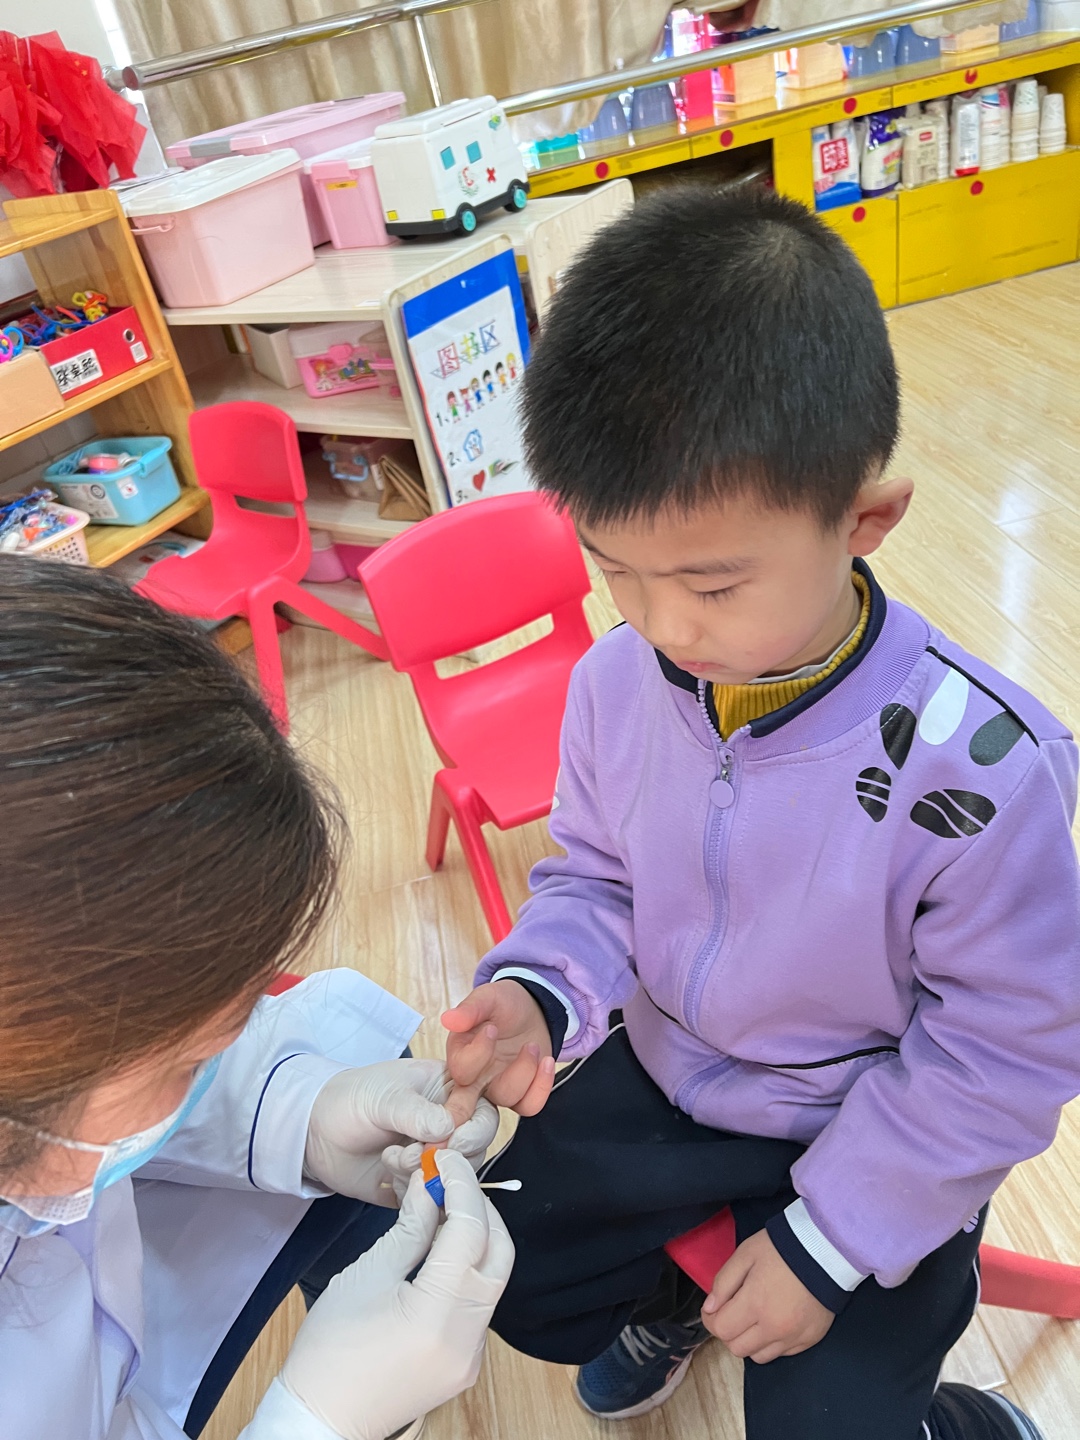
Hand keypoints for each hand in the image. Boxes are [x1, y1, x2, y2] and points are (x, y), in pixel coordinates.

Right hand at [278, 1150, 514, 1439]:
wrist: (322, 1421)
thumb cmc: (330, 1351)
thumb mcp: (366, 1275)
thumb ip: (409, 1228)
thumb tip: (430, 1186)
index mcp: (437, 1316)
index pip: (470, 1231)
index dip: (461, 1186)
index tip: (445, 1158)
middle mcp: (467, 1340)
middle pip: (498, 1254)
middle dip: (480, 1209)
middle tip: (449, 1180)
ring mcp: (471, 1356)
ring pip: (493, 1278)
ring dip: (477, 1237)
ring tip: (442, 1209)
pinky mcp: (466, 1363)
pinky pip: (480, 1303)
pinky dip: (468, 1268)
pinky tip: (441, 1250)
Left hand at [305, 1059, 498, 1204]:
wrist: (314, 1132)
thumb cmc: (351, 1099)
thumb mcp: (384, 1096)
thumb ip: (416, 1112)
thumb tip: (448, 1128)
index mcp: (449, 1092)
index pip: (484, 1113)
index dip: (474, 1130)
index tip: (451, 1139)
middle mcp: (448, 1126)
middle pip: (476, 1150)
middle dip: (448, 1156)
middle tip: (417, 1153)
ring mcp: (434, 1158)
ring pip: (455, 1177)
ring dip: (424, 1172)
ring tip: (393, 1158)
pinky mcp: (418, 1186)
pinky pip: (431, 1199)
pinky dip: (413, 1192)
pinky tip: (388, 1172)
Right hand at [442, 982, 555, 1114]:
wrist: (531, 1008)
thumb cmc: (504, 1004)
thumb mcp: (487, 998)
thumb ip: (469, 1009)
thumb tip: (447, 1019)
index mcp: (460, 1053)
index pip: (461, 1070)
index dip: (478, 1053)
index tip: (492, 1029)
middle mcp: (475, 1076)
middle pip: (469, 1105)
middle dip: (476, 1107)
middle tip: (496, 1080)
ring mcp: (499, 1086)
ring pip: (506, 1098)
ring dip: (525, 1071)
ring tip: (533, 1046)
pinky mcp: (521, 1092)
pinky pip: (529, 1105)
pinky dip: (541, 1086)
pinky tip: (546, 1061)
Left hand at [701, 1228, 834, 1364]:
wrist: (826, 1249)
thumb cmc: (781, 1248)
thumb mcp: (745, 1254)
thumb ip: (723, 1282)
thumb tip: (710, 1308)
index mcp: (755, 1304)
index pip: (721, 1329)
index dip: (711, 1319)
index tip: (714, 1308)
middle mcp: (774, 1328)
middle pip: (737, 1348)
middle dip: (729, 1331)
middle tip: (734, 1311)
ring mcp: (794, 1337)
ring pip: (759, 1356)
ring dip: (750, 1341)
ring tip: (755, 1318)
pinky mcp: (810, 1340)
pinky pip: (782, 1354)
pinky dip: (772, 1343)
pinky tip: (775, 1322)